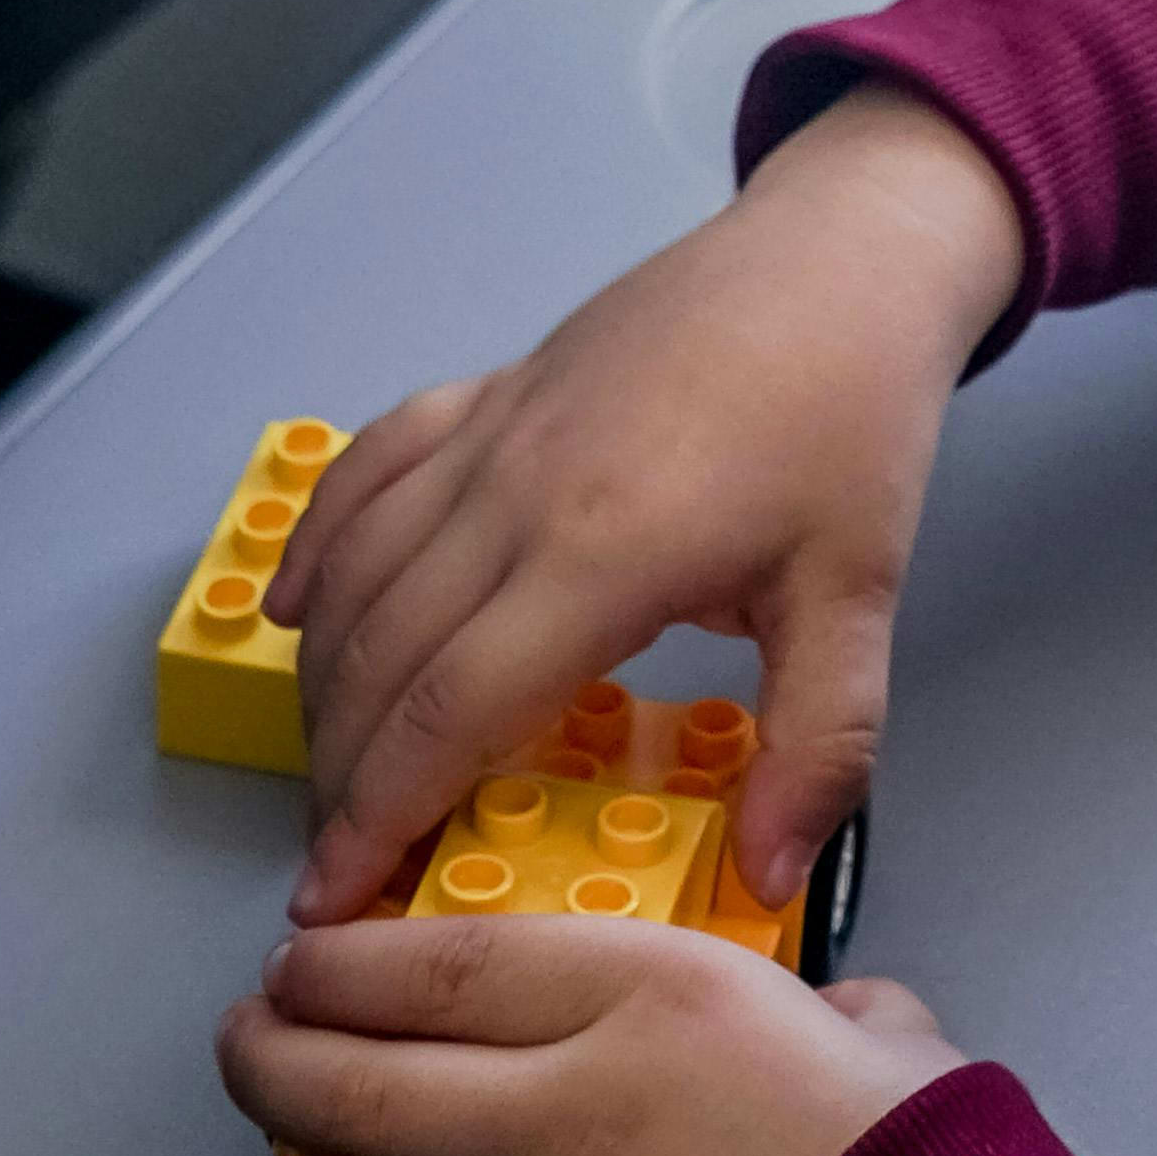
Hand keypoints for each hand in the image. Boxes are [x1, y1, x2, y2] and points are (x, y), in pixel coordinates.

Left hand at [218, 917, 962, 1155]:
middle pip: (359, 1085)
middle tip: (253, 1045)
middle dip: (273, 1063)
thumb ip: (815, 1007)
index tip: (304, 957)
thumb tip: (828, 1014)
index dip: (342, 962)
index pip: (436, 963)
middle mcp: (574, 1106)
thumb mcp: (871, 1032)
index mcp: (653, 995)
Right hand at [269, 84, 1028, 915]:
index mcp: (601, 556)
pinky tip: (297, 610)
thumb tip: (769, 883)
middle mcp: (515, 493)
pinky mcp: (488, 388)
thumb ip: (819, 745)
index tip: (331, 899)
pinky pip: (367, 471)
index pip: (447, 715)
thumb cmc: (852, 421)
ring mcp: (491, 432)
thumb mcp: (860, 594)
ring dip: (323, 680)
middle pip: (382, 657)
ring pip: (360, 572)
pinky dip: (319, 545)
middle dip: (340, 775)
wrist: (841, 256)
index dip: (379, 816)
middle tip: (334, 862)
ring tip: (328, 772)